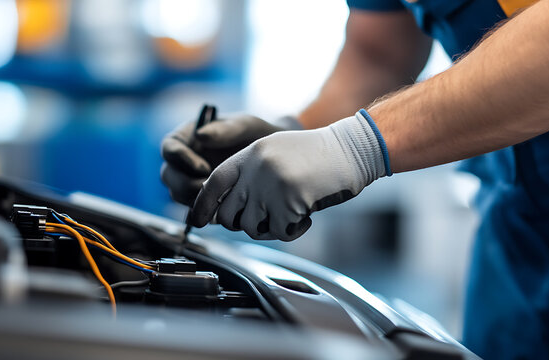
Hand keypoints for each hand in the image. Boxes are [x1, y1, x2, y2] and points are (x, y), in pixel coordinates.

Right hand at [160, 114, 300, 205]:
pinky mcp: (201, 198)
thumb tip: (200, 135)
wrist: (274, 157)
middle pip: (169, 175)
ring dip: (195, 199)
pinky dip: (204, 212)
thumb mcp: (245, 126)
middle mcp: (184, 160)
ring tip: (222, 198)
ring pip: (178, 194)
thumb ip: (225, 130)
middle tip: (211, 188)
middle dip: (186, 185)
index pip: (169, 148)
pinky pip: (193, 209)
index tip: (204, 167)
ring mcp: (190, 180)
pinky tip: (223, 210)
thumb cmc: (256, 134)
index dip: (180, 160)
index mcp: (187, 137)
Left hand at [189, 110, 389, 240]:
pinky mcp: (288, 204)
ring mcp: (270, 187)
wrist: (350, 150)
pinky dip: (294, 230)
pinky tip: (307, 215)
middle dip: (240, 224)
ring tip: (291, 212)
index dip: (202, 205)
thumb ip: (248, 173)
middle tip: (263, 219)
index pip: (214, 183)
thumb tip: (226, 204)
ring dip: (270, 228)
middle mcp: (255, 170)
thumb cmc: (316, 154)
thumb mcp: (274, 151)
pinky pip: (279, 233)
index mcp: (249, 155)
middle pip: (228, 215)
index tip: (197, 221)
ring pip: (251, 228)